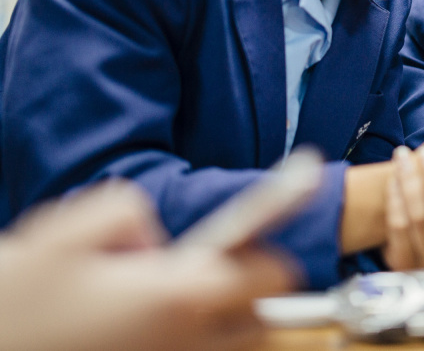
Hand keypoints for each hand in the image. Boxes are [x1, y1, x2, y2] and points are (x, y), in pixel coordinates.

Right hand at [0, 183, 296, 350]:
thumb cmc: (15, 301)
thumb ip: (125, 210)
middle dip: (255, 286)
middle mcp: (185, 342)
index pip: (268, 268)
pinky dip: (204, 342)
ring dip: (233, 323)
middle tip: (216, 264)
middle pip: (265, 316)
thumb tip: (153, 238)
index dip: (283, 222)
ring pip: (238, 349)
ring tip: (187, 300)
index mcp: (175, 296)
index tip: (309, 175)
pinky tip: (158, 325)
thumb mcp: (63, 231)